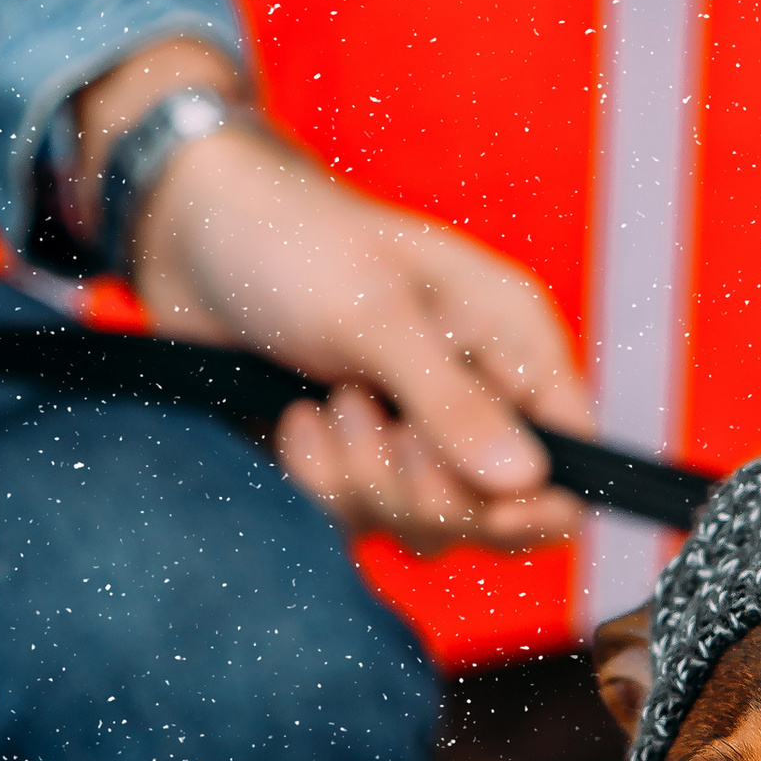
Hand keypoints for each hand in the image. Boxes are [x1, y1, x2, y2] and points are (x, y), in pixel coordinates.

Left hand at [75, 43, 592, 551]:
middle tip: (364, 415)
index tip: (484, 508)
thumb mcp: (374, 312)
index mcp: (512, 344)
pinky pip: (358, 521)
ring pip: (425, 527)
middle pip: (498, 514)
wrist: (186, 233)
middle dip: (422, 487)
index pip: (574, 456)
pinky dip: (318, 483)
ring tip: (322, 402)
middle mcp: (477, 398)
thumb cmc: (290, 239)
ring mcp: (415, 437)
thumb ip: (452, 403)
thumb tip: (526, 481)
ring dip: (361, 479)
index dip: (540, 501)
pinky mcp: (355, 462)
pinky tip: (293, 421)